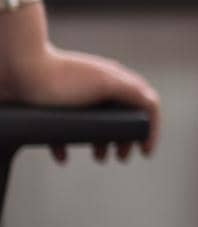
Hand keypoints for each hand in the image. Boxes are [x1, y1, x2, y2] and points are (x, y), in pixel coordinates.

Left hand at [0, 45, 160, 161]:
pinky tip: (62, 157)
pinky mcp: (51, 106)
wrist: (16, 68)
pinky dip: (66, 144)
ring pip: (94, 124)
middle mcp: (97, 87)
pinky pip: (63, 128)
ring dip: (100, 143)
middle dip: (125, 139)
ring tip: (99, 158)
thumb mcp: (104, 84)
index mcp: (114, 80)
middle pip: (121, 116)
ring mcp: (74, 97)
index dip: (150, 128)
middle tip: (122, 158)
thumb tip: (152, 106)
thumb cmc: (60, 76)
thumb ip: (134, 93)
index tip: (145, 151)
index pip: (144, 103)